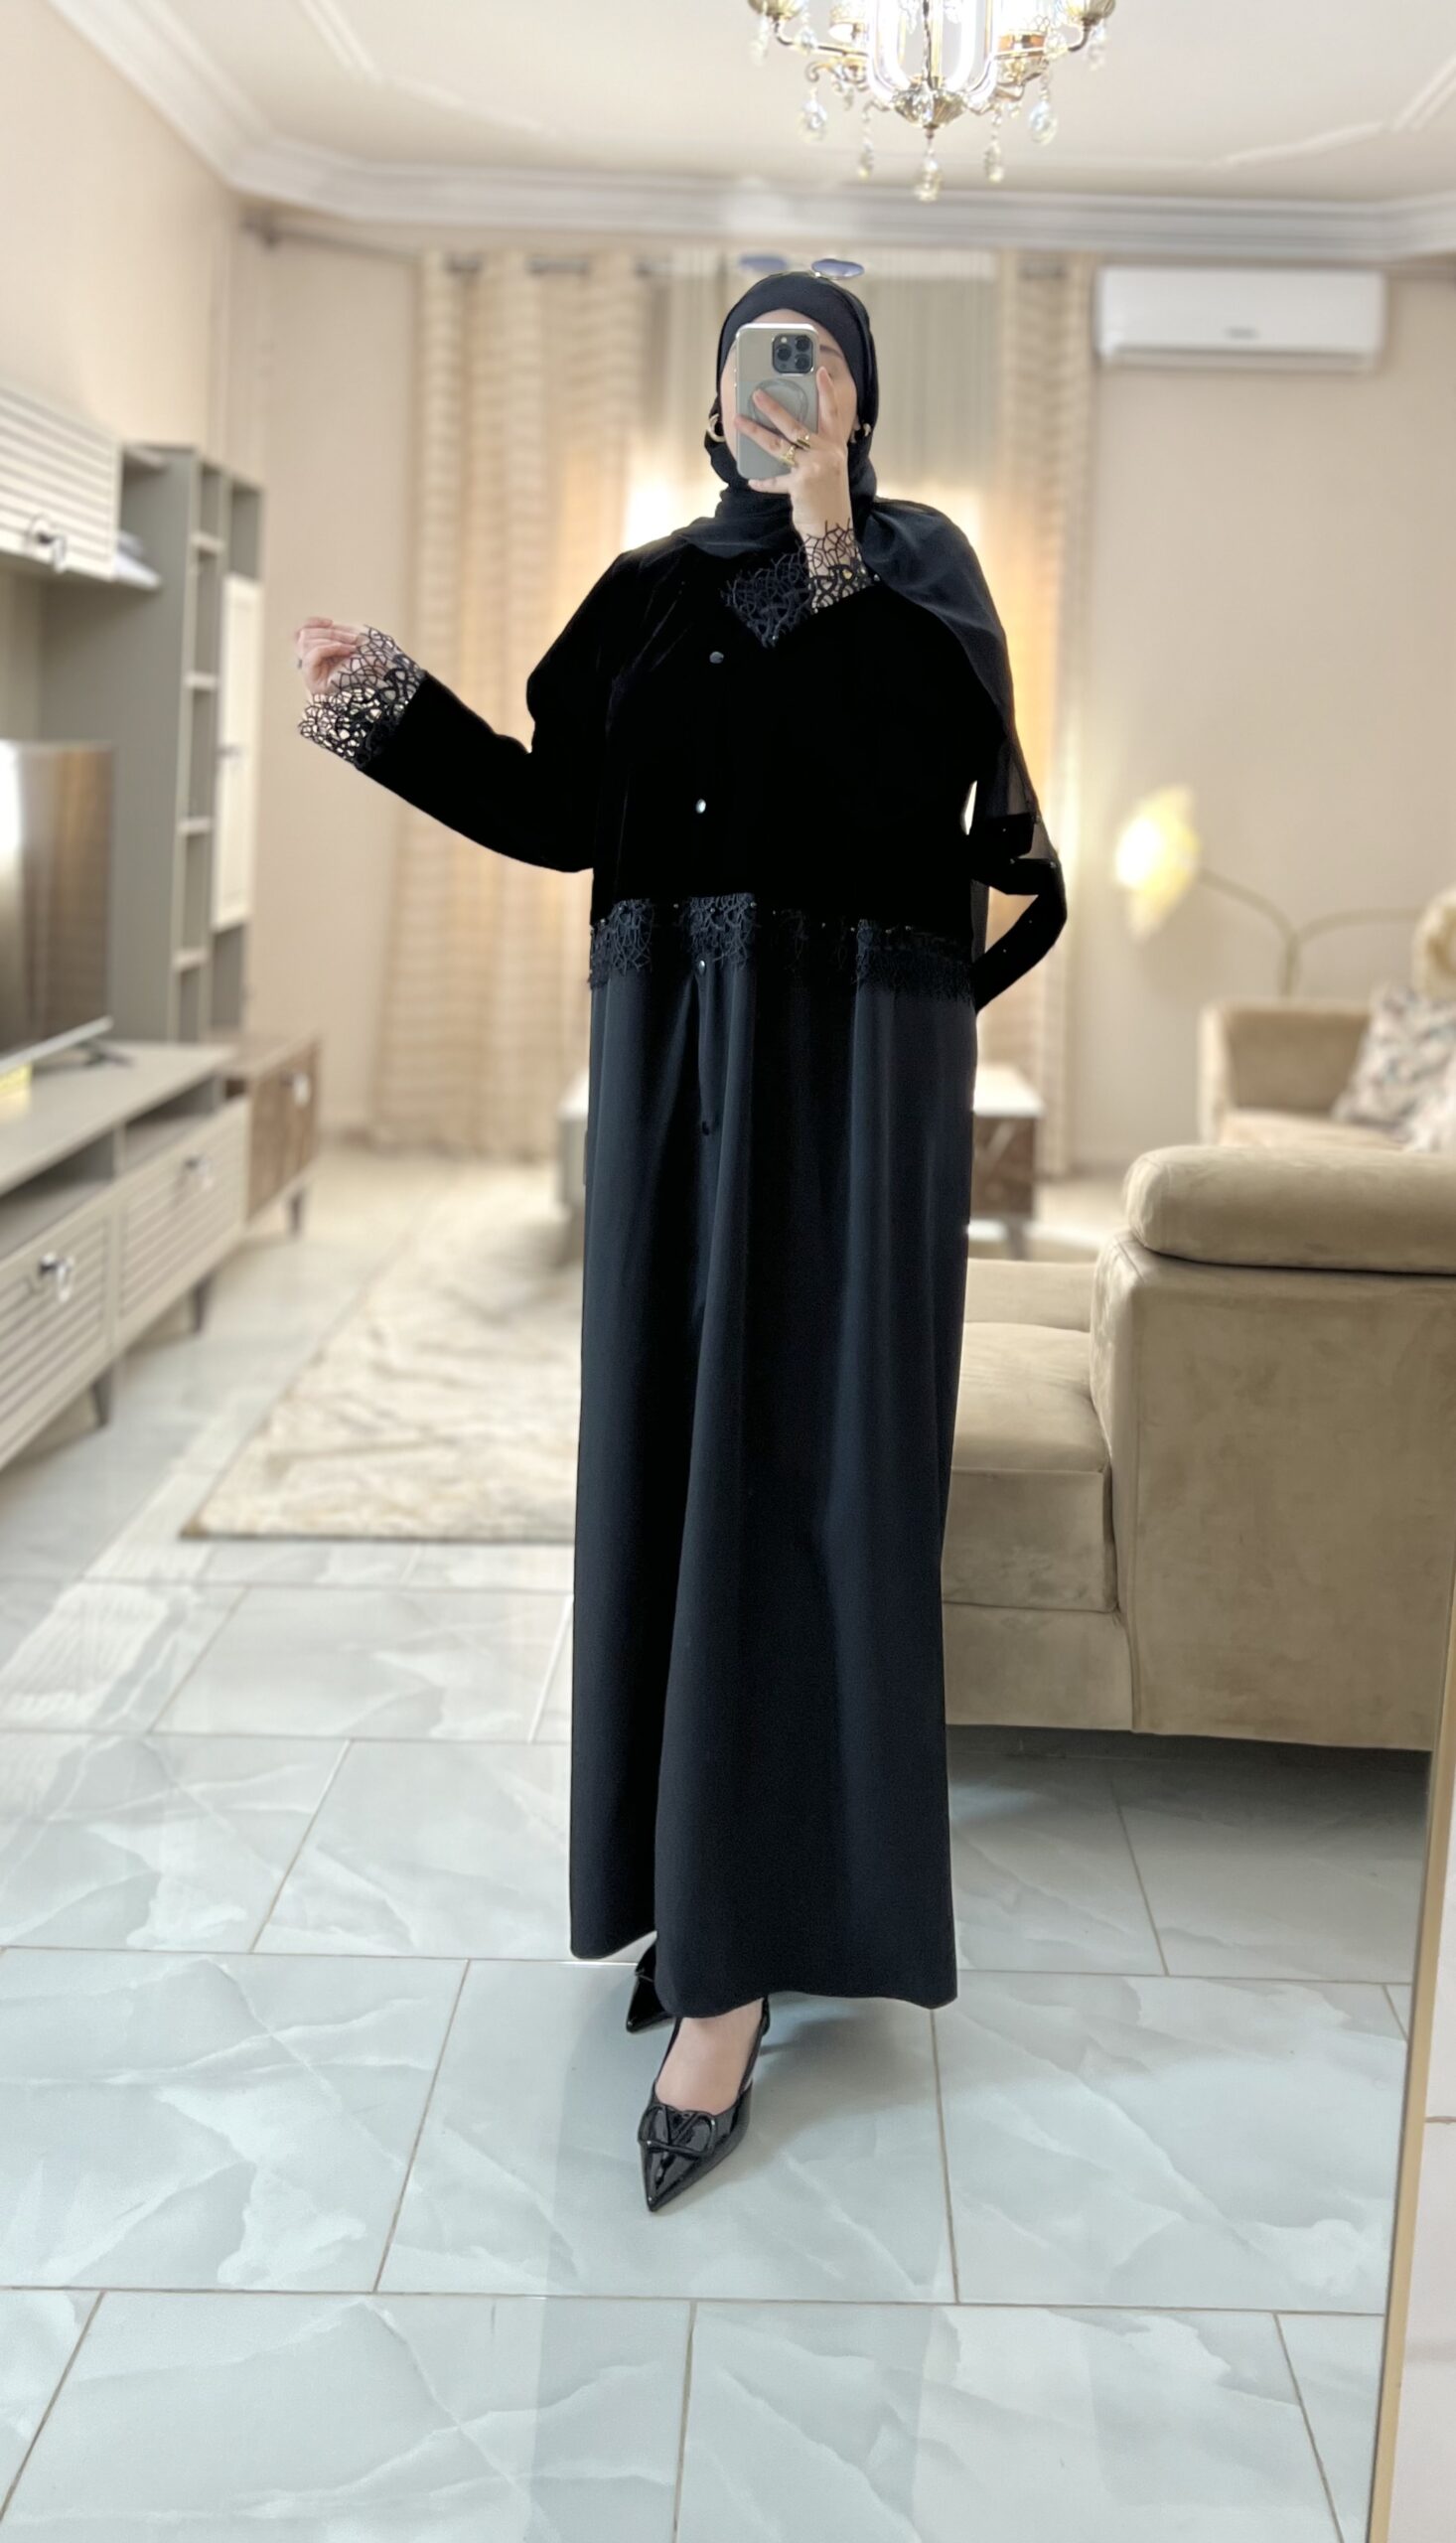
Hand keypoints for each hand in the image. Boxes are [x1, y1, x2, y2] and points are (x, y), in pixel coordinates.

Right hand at [294, 616, 365, 696]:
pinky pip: (312, 655)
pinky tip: (344, 650)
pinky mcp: (313, 682)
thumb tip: (323, 625)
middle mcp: (309, 664)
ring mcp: (310, 674)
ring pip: (305, 643)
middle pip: (304, 636)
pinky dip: (329, 647)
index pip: (299, 633)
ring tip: (351, 647)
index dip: (311, 623)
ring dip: (331, 639)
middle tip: (353, 639)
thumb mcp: (347, 637)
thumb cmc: (367, 659)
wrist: (380, 675)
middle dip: (330, 633)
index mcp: (315, 653)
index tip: (331, 622)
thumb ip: (330, 630)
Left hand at [736, 364, 853, 540]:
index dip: (825, 391)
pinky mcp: (800, 485)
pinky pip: (774, 481)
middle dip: (774, 408)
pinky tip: (752, 479)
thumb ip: (815, 451)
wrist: (833, 529)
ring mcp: (814, 468)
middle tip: (757, 395)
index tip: (818, 371)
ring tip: (740, 422)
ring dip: (756, 432)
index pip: (831, 413)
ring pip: (779, 445)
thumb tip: (789, 438)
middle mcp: (826, 453)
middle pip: (796, 424)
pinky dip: (763, 481)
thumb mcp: (829, 469)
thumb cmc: (829, 498)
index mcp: (835, 447)